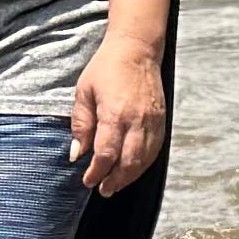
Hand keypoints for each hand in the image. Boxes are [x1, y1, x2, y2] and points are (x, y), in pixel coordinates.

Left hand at [69, 30, 169, 196]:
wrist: (137, 48)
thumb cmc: (107, 67)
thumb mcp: (84, 92)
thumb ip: (81, 124)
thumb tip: (76, 153)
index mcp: (114, 113)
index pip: (106, 154)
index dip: (97, 172)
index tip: (88, 180)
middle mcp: (136, 120)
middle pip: (128, 162)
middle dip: (114, 180)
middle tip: (103, 189)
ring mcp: (152, 121)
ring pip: (144, 159)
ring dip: (130, 176)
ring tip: (116, 184)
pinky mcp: (162, 119)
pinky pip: (155, 149)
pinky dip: (145, 163)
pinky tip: (134, 169)